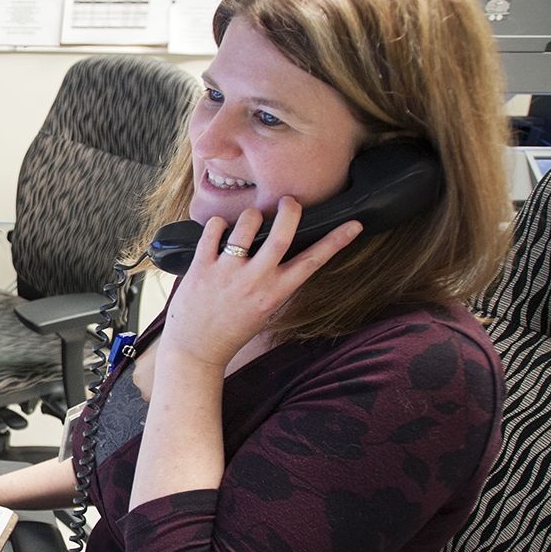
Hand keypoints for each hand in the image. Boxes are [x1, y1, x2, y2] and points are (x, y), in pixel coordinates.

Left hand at [160, 198, 361, 372]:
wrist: (196, 350)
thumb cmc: (233, 328)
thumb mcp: (265, 309)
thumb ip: (276, 282)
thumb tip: (288, 250)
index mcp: (275, 293)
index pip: (312, 262)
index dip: (336, 241)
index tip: (354, 224)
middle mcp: (254, 281)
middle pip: (282, 236)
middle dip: (290, 211)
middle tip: (289, 201)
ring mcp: (227, 273)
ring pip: (245, 226)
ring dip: (251, 215)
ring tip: (250, 219)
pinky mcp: (201, 267)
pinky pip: (212, 231)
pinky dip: (218, 223)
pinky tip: (221, 228)